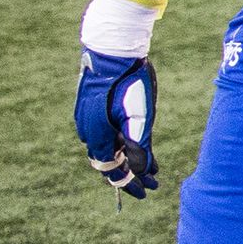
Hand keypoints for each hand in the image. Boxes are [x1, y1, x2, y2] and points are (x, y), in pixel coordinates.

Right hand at [75, 50, 159, 197]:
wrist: (112, 50)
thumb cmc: (128, 83)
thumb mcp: (139, 117)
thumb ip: (138, 145)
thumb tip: (141, 171)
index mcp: (98, 136)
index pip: (112, 171)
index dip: (130, 184)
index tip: (147, 193)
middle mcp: (89, 131)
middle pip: (110, 162)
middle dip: (133, 174)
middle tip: (153, 183)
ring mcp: (89, 119)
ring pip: (110, 147)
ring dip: (130, 159)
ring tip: (153, 169)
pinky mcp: (92, 109)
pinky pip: (108, 133)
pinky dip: (123, 143)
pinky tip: (137, 144)